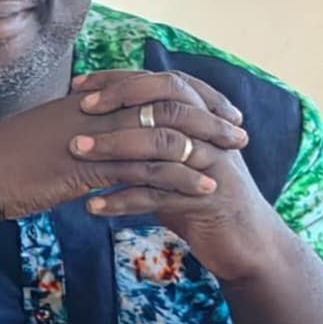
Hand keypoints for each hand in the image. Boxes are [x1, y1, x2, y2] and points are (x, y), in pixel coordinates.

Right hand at [0, 81, 246, 222]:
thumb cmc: (7, 159)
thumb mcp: (49, 133)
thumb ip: (80, 128)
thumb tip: (100, 132)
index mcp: (91, 98)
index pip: (153, 84)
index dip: (190, 92)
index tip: (215, 106)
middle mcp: (99, 109)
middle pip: (169, 102)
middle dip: (209, 116)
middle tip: (238, 130)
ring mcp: (98, 136)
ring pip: (166, 134)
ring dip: (205, 147)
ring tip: (233, 159)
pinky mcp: (95, 166)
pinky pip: (149, 170)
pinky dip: (182, 178)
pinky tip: (204, 189)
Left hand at [71, 105, 292, 283]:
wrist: (246, 243)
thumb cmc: (197, 197)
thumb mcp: (175, 161)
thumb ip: (148, 137)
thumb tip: (98, 119)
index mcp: (205, 119)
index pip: (164, 83)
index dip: (121, 80)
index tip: (78, 84)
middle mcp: (214, 137)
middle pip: (169, 105)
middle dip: (121, 102)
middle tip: (81, 108)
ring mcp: (214, 167)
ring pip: (164, 146)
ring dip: (116, 146)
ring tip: (76, 149)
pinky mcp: (209, 201)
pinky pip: (161, 195)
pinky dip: (124, 199)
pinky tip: (92, 206)